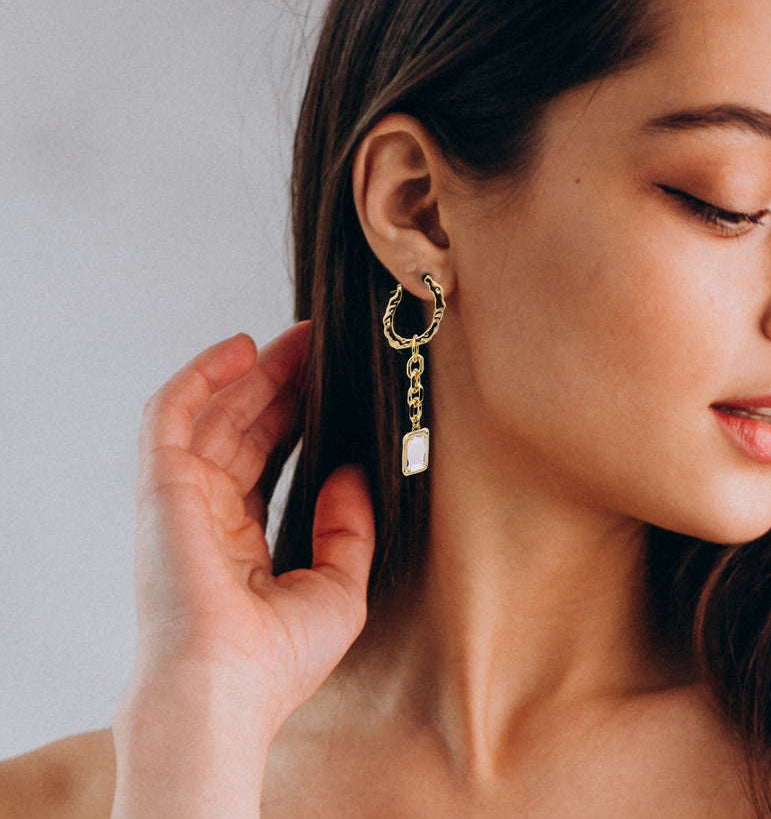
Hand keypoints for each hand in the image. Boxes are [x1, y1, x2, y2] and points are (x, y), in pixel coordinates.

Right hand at [125, 323, 374, 741]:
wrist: (224, 691)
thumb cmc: (277, 660)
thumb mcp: (340, 588)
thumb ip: (349, 528)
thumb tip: (350, 470)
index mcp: (241, 543)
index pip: (267, 462)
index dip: (295, 418)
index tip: (328, 384)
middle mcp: (206, 516)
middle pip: (243, 430)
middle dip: (280, 384)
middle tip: (318, 345)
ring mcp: (181, 500)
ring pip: (214, 415)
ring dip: (252, 372)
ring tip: (297, 338)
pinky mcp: (162, 486)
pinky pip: (170, 415)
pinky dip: (200, 377)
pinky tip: (240, 348)